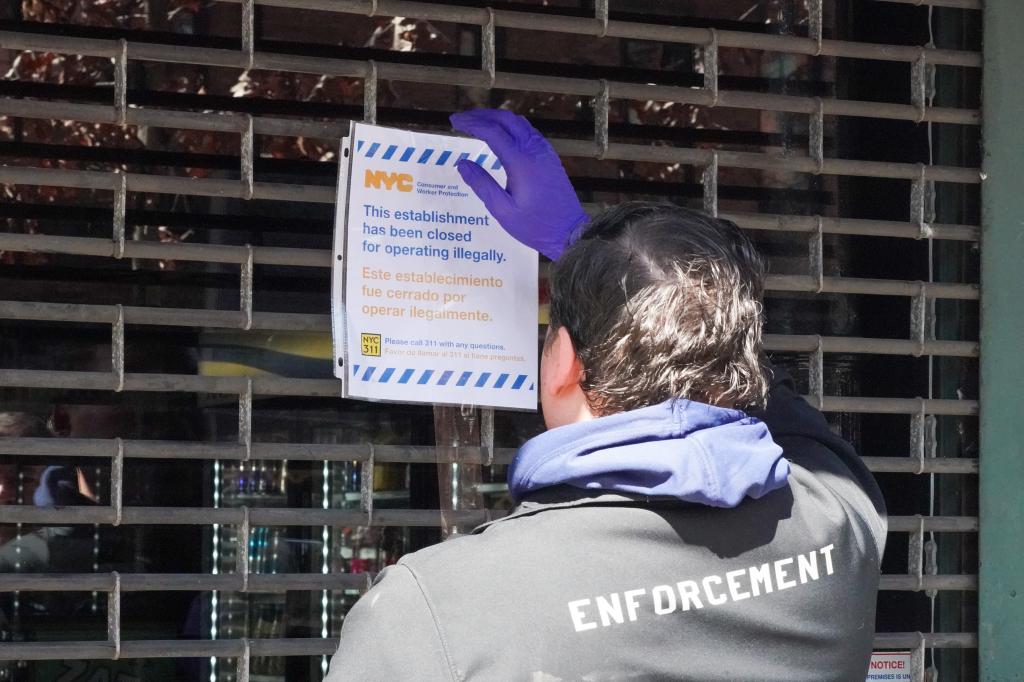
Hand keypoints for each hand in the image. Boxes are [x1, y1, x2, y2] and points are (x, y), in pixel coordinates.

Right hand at [450, 109, 587, 259]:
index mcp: (520, 162)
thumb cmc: (535, 226)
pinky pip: (527, 131)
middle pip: (505, 119)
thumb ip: (482, 185)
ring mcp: (544, 151)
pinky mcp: (549, 156)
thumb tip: (462, 164)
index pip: (492, 131)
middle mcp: (533, 150)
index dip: (471, 123)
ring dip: (496, 119)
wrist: (568, 231)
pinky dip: (510, 126)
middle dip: (481, 115)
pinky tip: (500, 135)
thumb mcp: (502, 210)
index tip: (454, 122)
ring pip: (518, 122)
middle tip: (461, 119)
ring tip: (477, 124)